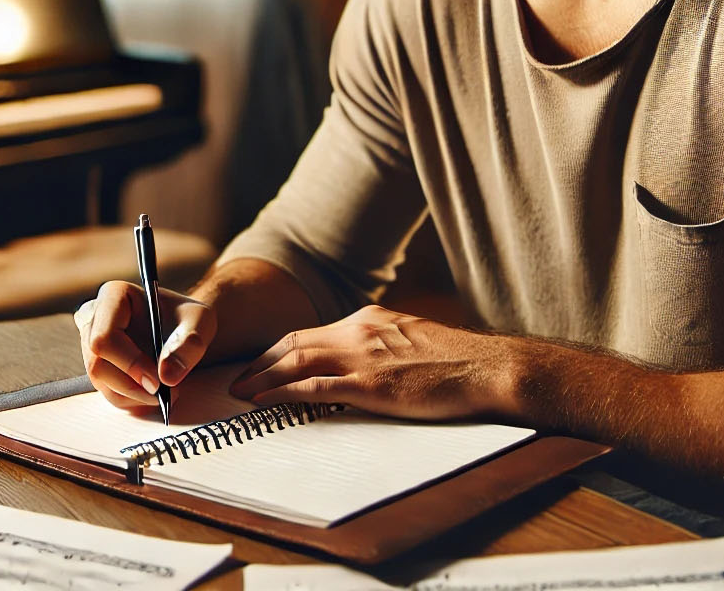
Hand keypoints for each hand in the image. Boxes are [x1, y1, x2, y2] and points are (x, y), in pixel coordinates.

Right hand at [74, 281, 215, 410]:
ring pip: (101, 380)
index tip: (158, 382)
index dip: (129, 363)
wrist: (182, 328)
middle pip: (98, 363)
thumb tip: (166, 377)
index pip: (105, 337)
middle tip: (165, 392)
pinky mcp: (98, 364)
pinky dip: (132, 399)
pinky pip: (106, 390)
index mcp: (114, 296)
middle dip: (132, 385)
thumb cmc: (188, 318)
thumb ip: (189, 344)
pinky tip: (154, 393)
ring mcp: (90, 342)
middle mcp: (94, 317)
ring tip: (166, 392)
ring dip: (134, 395)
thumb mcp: (201, 322)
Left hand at [228, 305, 516, 420]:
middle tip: (236, 380)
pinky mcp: (369, 384)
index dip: (279, 350)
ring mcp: (363, 356)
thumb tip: (366, 364)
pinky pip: (314, 387)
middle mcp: (359, 331)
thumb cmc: (459, 362)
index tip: (260, 364)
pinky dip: (283, 393)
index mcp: (370, 320)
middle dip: (260, 362)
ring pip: (296, 362)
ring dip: (262, 378)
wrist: (488, 367)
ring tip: (239, 393)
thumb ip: (383, 347)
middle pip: (294, 343)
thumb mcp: (413, 341)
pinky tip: (264, 402)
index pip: (311, 333)